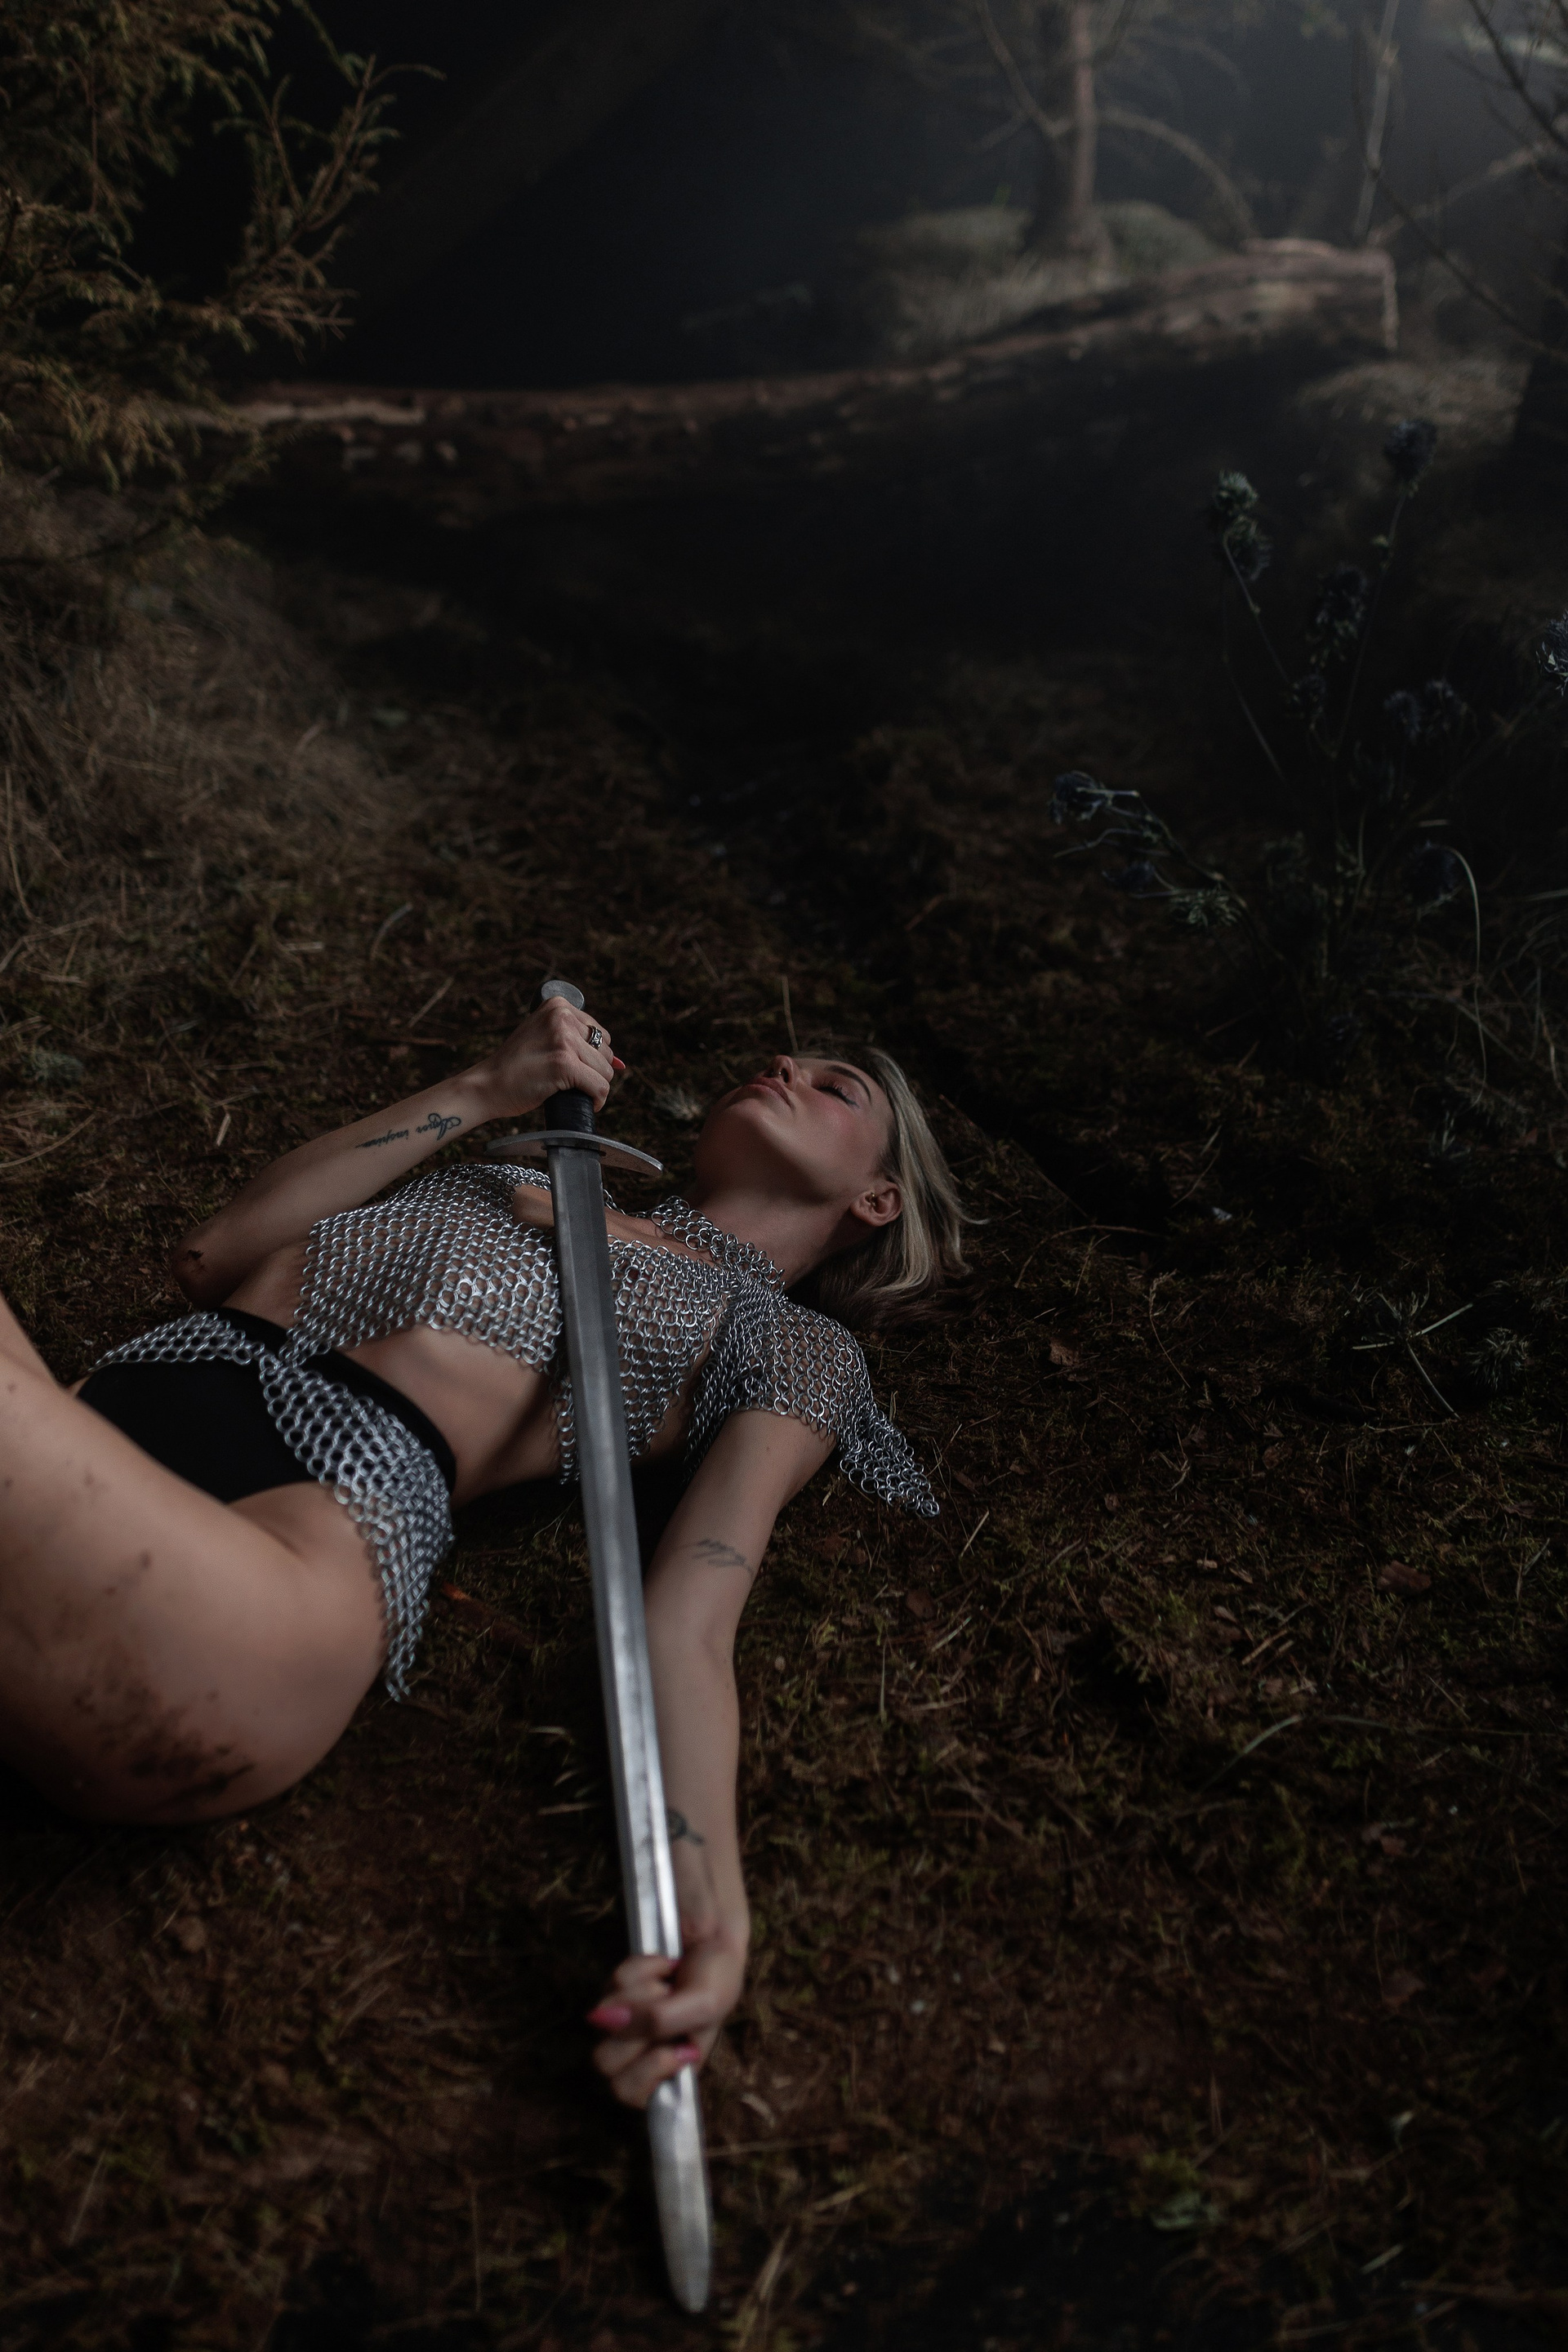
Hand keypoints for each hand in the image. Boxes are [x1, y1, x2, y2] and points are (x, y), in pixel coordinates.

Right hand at [469, 992, 622, 1120]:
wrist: (487, 1085)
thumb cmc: (516, 1067)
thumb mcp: (545, 1040)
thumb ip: (578, 1043)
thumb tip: (622, 1064)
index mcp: (558, 1005)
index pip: (600, 1034)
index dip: (592, 1057)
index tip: (573, 1067)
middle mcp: (562, 1017)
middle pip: (605, 1052)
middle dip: (593, 1071)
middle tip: (568, 1081)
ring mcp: (563, 1040)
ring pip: (605, 1071)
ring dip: (595, 1087)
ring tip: (572, 1091)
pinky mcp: (564, 1064)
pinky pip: (599, 1087)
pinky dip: (598, 1100)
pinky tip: (587, 1103)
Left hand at [587, 1924, 746, 2108]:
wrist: (711, 1930)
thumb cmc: (717, 1976)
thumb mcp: (704, 2005)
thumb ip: (661, 2021)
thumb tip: (604, 2020)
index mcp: (668, 2069)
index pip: (631, 2094)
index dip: (645, 2073)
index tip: (671, 2049)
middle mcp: (640, 2048)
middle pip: (605, 2062)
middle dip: (638, 2029)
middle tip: (668, 2007)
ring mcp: (625, 2019)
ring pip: (604, 2021)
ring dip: (641, 1995)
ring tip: (667, 1983)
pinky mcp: (617, 1990)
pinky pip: (611, 1984)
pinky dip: (639, 1970)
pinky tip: (663, 1965)